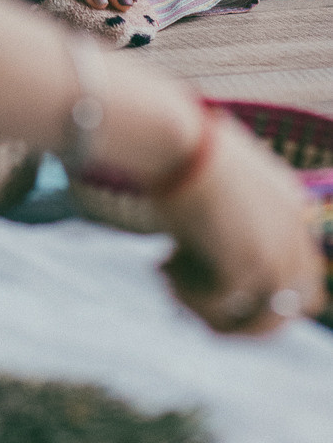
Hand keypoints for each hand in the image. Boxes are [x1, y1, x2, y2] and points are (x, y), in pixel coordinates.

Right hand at [156, 115, 325, 334]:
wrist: (177, 142)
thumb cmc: (185, 150)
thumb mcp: (223, 183)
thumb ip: (238, 219)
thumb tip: (219, 260)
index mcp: (293, 211)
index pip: (303, 282)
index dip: (259, 295)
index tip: (210, 283)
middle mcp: (294, 239)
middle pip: (282, 313)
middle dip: (238, 318)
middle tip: (192, 296)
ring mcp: (276, 258)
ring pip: (254, 323)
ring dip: (210, 311)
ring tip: (169, 282)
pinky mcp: (247, 270)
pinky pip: (218, 309)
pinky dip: (186, 294)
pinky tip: (162, 263)